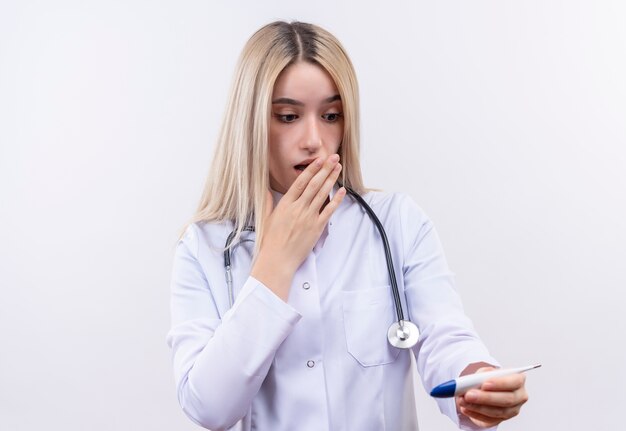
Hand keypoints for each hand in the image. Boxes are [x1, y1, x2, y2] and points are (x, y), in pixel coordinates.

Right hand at [251, 154, 345, 299]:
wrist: (277, 260)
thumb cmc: (270, 241)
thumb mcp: (266, 218)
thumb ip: (267, 202)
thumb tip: (265, 189)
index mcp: (285, 204)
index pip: (300, 182)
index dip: (311, 170)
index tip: (319, 160)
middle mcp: (298, 208)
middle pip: (314, 185)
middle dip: (325, 169)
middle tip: (333, 157)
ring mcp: (308, 218)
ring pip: (322, 194)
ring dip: (331, 180)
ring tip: (338, 168)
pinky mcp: (316, 228)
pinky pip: (328, 211)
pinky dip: (336, 200)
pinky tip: (342, 191)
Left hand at [456, 366, 528, 427]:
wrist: (488, 388)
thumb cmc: (489, 378)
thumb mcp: (486, 372)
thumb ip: (481, 376)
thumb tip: (470, 382)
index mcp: (518, 380)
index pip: (515, 382)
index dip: (500, 383)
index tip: (484, 384)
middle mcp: (519, 396)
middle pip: (507, 399)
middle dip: (486, 398)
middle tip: (469, 395)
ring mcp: (512, 410)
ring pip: (498, 412)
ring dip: (478, 407)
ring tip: (463, 401)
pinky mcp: (501, 420)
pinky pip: (489, 420)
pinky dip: (475, 414)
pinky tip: (466, 408)